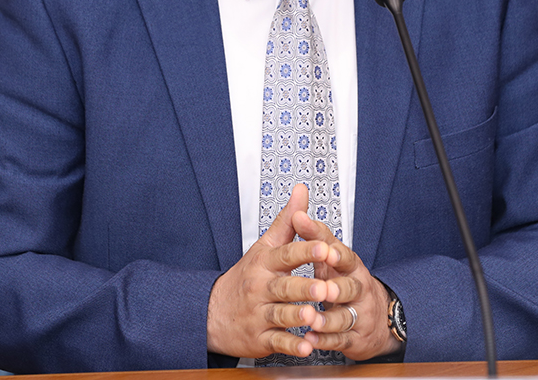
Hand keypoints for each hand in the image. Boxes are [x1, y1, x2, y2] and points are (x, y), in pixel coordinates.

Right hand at [206, 184, 336, 358]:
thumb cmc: (245, 276)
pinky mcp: (260, 338)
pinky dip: (291, 345)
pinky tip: (306, 346)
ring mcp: (259, 314)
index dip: (306, 251)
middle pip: (284, 287)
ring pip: (280, 315)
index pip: (286, 254)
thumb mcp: (263, 246)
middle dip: (304, 288)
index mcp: (265, 263)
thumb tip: (301, 191)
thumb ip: (287, 220)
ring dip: (297, 317)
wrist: (212, 312)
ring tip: (313, 316)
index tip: (324, 246)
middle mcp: (261, 288)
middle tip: (324, 287)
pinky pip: (276, 342)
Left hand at [292, 205, 403, 360]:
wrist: (375, 317)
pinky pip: (340, 340)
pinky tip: (310, 340)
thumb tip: (297, 211)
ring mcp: (358, 314)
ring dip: (328, 319)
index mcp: (351, 266)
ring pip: (344, 316)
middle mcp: (358, 288)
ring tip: (312, 320)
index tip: (326, 250)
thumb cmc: (345, 281)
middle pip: (351, 287)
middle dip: (337, 288)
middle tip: (324, 289)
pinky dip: (324, 341)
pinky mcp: (354, 337)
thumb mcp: (332, 257)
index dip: (336, 253)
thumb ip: (315, 236)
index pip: (345, 256)